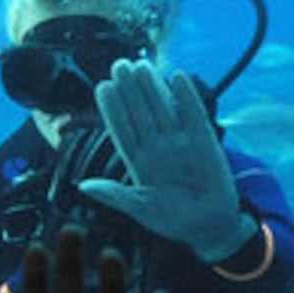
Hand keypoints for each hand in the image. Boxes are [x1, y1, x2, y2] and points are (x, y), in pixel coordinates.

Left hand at [83, 59, 255, 261]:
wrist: (209, 227)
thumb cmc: (173, 220)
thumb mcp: (140, 209)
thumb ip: (115, 195)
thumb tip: (84, 185)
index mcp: (138, 161)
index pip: (122, 130)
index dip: (112, 109)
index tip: (103, 87)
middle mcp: (157, 147)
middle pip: (140, 113)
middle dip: (130, 90)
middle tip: (119, 65)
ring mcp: (180, 143)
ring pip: (163, 110)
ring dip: (152, 88)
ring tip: (141, 65)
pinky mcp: (204, 142)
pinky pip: (193, 116)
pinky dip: (186, 98)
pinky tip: (177, 78)